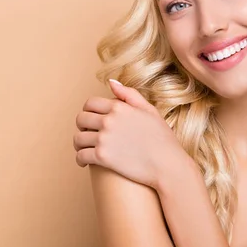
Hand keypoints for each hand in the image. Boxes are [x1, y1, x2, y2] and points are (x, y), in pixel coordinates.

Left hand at [73, 79, 188, 189]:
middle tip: (88, 133)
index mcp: (119, 107)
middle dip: (82, 126)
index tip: (92, 118)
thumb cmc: (162, 138)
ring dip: (79, 144)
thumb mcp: (150, 110)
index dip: (89, 110)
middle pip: (81, 119)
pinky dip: (80, 159)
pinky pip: (80, 156)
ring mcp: (104, 139)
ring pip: (78, 138)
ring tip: (85, 148)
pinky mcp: (102, 157)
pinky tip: (85, 162)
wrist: (167, 164)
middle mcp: (109, 121)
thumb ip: (129, 94)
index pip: (90, 103)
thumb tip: (110, 82)